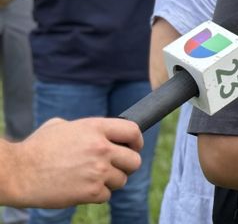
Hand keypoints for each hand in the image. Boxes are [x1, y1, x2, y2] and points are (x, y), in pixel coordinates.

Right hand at [9, 118, 142, 207]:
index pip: (133, 131)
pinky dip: (97, 195)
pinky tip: (82, 188)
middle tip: (114, 168)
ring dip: (110, 181)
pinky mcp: (91, 191)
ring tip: (91, 178)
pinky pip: (107, 195)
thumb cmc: (36, 149)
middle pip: (135, 160)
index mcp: (95, 128)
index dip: (136, 141)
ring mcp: (97, 170)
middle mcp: (101, 148)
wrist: (17, 173)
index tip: (134, 147)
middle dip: (126, 165)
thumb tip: (100, 133)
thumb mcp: (61, 126)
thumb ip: (85, 129)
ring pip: (121, 180)